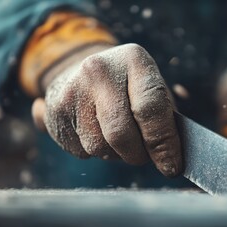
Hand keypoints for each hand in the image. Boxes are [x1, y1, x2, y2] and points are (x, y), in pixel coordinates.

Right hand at [32, 44, 181, 176]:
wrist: (80, 70)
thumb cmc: (127, 86)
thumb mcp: (150, 88)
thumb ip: (164, 119)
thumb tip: (170, 159)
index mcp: (133, 60)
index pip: (150, 108)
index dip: (163, 143)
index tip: (171, 166)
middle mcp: (98, 70)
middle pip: (121, 133)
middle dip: (138, 155)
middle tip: (146, 157)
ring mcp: (72, 90)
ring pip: (100, 148)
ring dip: (116, 154)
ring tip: (118, 135)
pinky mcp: (54, 111)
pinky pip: (82, 151)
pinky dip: (96, 152)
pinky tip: (96, 131)